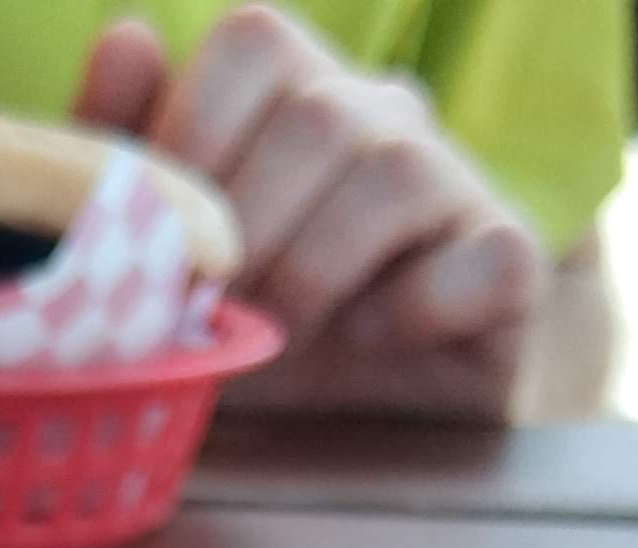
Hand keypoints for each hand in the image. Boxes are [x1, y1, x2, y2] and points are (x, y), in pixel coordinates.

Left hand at [75, 8, 541, 422]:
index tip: (163, 240)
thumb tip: (129, 35)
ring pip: (398, 172)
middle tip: (211, 308)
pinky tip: (368, 337)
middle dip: (247, 225)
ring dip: (315, 268)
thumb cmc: (250, 320)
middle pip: (320, 113)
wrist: (352, 419)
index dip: (194, 136)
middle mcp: (380, 112)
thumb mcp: (168, 249)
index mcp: (291, 88)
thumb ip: (128, 152)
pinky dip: (416, 304)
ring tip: (274, 333)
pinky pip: (488, 254)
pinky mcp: (509, 260)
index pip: (252, 38)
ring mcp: (454, 180)